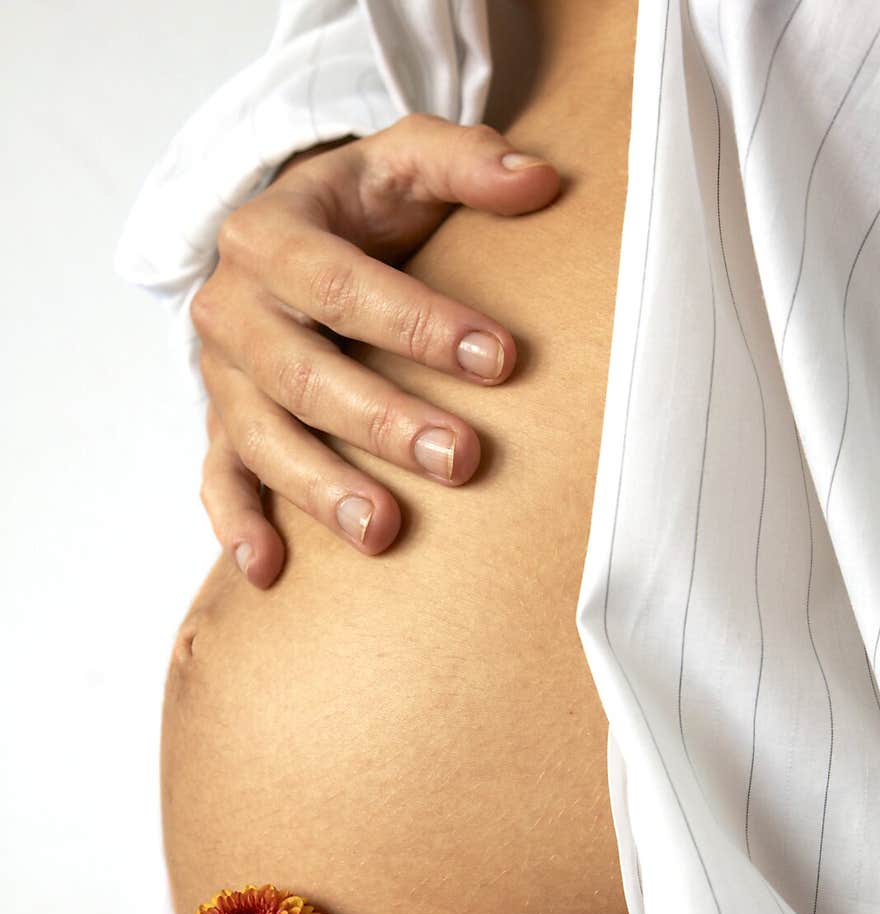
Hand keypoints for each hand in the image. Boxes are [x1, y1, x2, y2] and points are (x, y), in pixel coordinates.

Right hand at [192, 114, 559, 586]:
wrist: (284, 236)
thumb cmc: (355, 206)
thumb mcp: (403, 159)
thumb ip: (466, 161)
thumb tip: (542, 182)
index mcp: (268, 235)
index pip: (341, 286)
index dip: (419, 325)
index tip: (501, 360)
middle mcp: (232, 309)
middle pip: (303, 375)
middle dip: (382, 422)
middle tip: (461, 460)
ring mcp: (222, 376)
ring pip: (262, 439)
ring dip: (321, 489)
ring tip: (385, 532)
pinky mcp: (220, 424)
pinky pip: (218, 478)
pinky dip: (236, 525)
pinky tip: (268, 570)